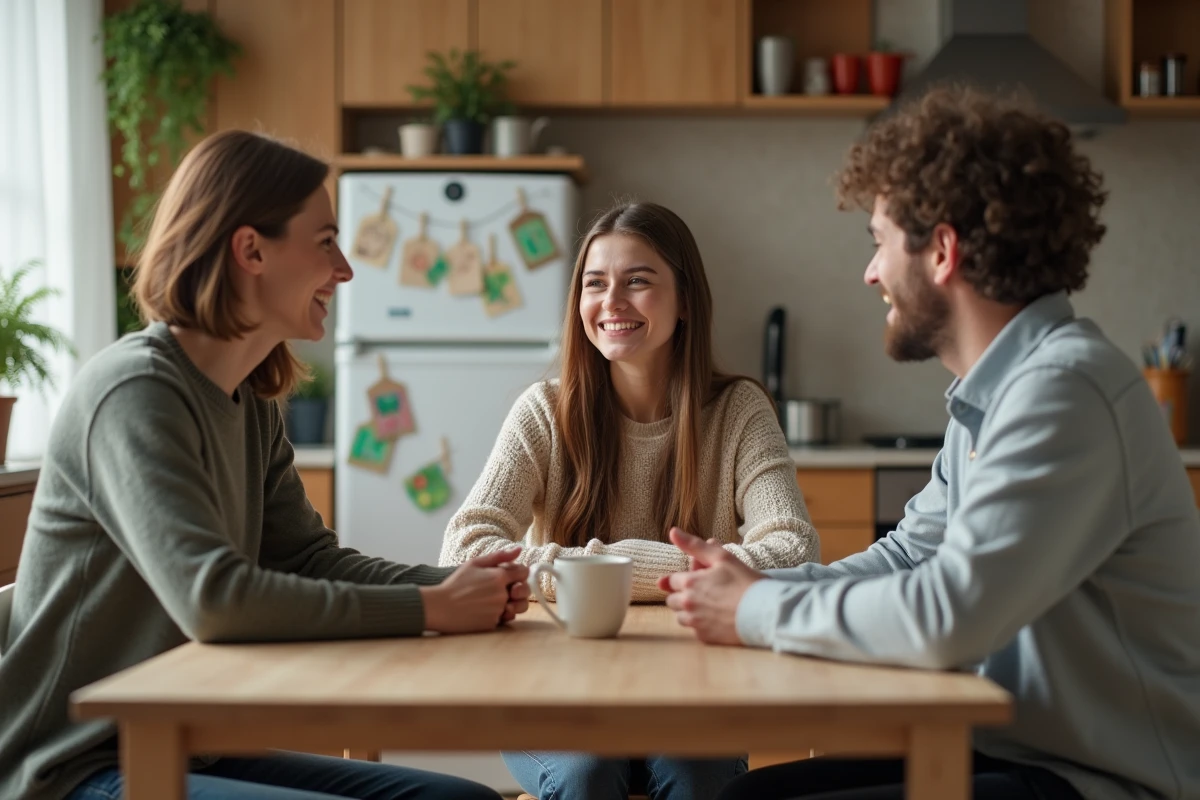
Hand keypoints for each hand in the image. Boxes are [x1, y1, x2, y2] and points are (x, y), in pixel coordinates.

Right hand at [421, 547, 527, 633]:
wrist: (440, 607)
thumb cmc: (455, 583)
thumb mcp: (475, 564)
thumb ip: (499, 556)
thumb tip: (519, 549)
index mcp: (499, 577)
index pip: (524, 572)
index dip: (519, 573)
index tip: (511, 575)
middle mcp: (502, 594)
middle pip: (524, 592)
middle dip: (519, 589)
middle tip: (506, 589)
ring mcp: (498, 610)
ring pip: (516, 607)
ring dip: (511, 604)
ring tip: (494, 601)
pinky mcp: (493, 624)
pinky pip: (504, 619)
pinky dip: (498, 615)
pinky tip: (484, 610)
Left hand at [657, 528, 763, 645]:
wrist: (766, 613)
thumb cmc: (745, 582)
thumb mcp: (722, 557)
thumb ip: (695, 546)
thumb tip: (673, 532)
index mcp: (689, 583)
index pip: (673, 580)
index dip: (687, 577)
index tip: (703, 578)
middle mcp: (687, 604)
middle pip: (673, 600)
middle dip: (684, 595)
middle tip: (708, 592)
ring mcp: (695, 623)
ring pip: (681, 617)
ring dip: (690, 611)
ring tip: (712, 606)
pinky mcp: (704, 638)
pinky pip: (695, 631)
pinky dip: (702, 625)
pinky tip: (718, 619)